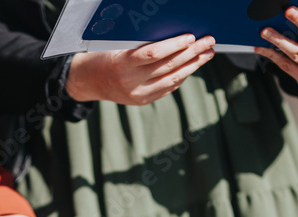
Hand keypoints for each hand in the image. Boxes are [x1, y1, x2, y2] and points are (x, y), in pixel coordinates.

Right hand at [65, 34, 215, 105]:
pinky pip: (168, 88)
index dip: (174, 45)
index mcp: (121, 64)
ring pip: (173, 79)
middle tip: (209, 42)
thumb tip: (173, 35)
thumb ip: (140, 43)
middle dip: (191, 53)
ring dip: (193, 65)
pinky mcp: (143, 101)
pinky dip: (182, 76)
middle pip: (168, 66)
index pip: (154, 54)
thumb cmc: (103, 55)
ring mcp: (138, 95)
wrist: (89, 82)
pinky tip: (192, 66)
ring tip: (207, 54)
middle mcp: (131, 83)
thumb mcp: (116, 45)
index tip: (190, 36)